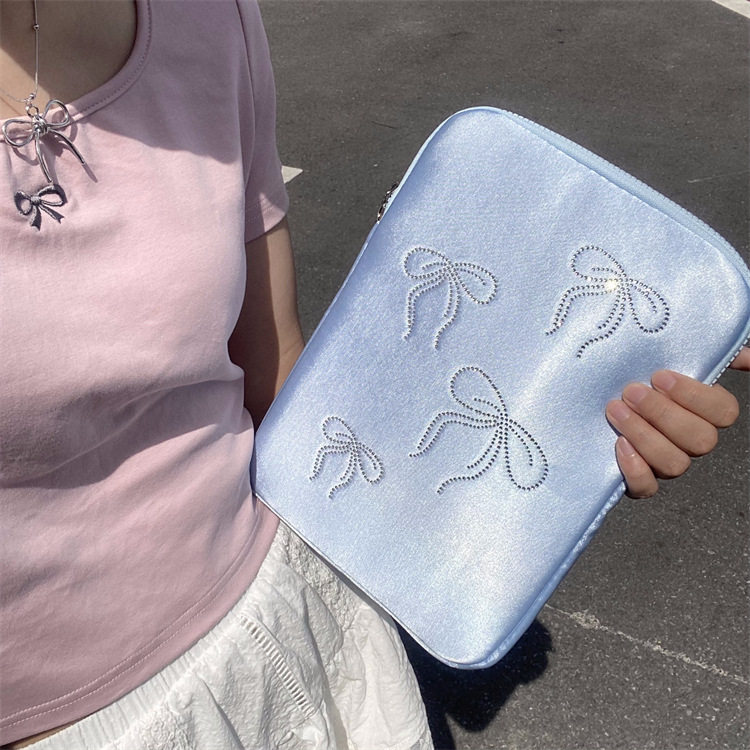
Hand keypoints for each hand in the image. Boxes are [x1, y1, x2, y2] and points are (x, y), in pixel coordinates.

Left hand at [606, 347, 748, 497]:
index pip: (724, 412)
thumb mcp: (673, 353)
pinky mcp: (638, 479)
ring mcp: (665, 462)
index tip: (659, 376)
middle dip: (662, 413)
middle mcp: (689, 440)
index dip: (694, 396)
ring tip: (615, 410)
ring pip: (675, 463)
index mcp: (704, 411)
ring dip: (644, 435)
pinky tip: (619, 444)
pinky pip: (647, 488)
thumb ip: (712, 352)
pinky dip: (635, 470)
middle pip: (700, 440)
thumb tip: (747, 356)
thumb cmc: (638, 373)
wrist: (594, 391)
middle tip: (630, 391)